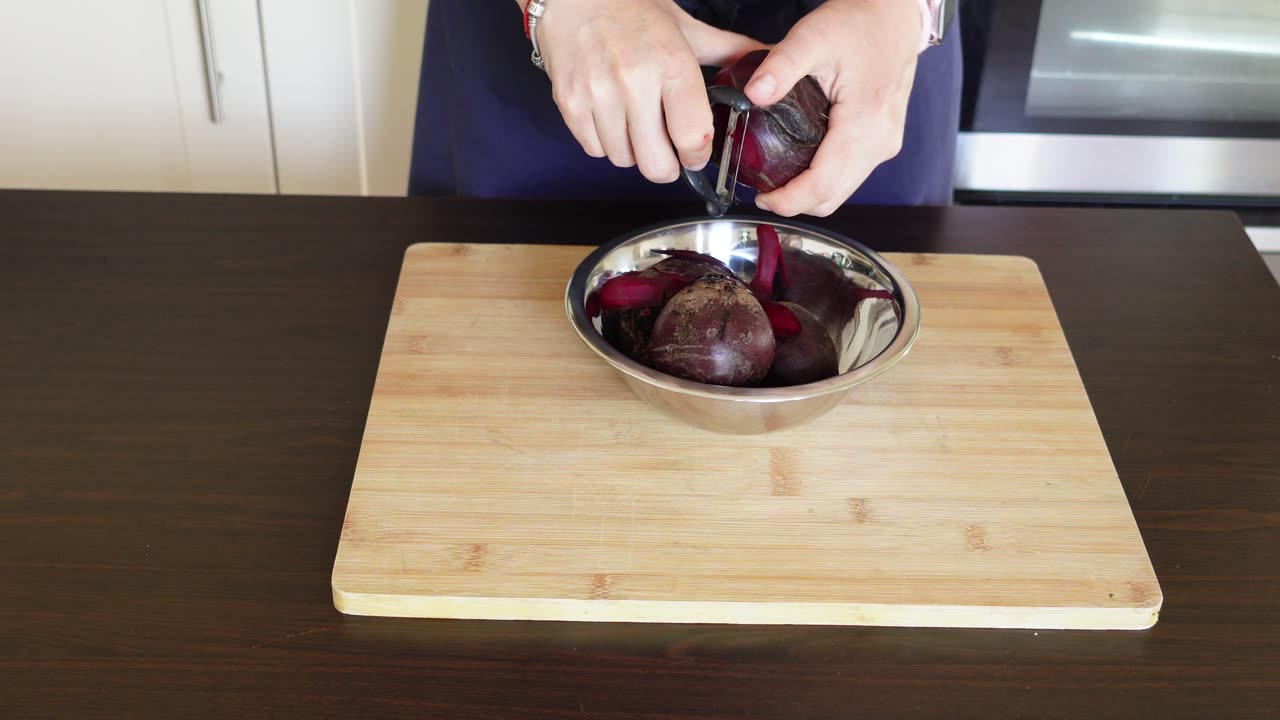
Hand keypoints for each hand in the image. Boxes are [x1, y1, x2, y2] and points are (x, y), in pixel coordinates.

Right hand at [533, 0, 763, 182]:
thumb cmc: (631, 9)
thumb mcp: (685, 27)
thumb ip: (728, 51)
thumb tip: (768, 60)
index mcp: (670, 64)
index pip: (692, 136)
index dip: (697, 156)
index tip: (696, 153)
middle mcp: (633, 82)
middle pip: (656, 164)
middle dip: (667, 165)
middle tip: (667, 150)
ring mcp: (598, 95)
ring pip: (624, 160)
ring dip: (634, 152)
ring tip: (637, 126)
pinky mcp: (570, 103)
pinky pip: (595, 150)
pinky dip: (606, 144)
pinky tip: (612, 120)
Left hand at [743, 0, 920, 216]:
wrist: (894, 15)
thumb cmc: (860, 23)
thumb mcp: (812, 37)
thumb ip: (780, 66)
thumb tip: (753, 94)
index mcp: (866, 124)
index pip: (823, 186)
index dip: (789, 201)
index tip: (761, 197)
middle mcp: (881, 143)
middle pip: (833, 198)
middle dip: (794, 203)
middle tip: (762, 192)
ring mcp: (884, 145)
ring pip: (842, 191)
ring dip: (808, 194)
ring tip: (776, 179)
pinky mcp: (882, 142)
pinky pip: (850, 176)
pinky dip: (823, 180)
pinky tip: (799, 165)